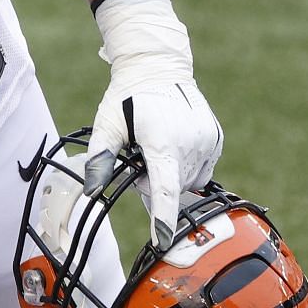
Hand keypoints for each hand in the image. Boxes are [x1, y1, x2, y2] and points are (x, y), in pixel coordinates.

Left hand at [82, 0, 223, 249]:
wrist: (158, 67)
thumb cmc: (126, 97)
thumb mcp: (106, 125)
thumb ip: (100, 159)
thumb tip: (92, 191)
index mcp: (162, 141)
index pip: (165, 189)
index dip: (163, 218)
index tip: (163, 240)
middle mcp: (190, 143)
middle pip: (174, 187)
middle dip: (155, 184)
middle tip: (139, 159)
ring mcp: (207, 141)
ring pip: (190, 181)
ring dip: (172, 176)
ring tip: (156, 148)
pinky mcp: (216, 139)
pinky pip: (203, 168)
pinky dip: (186, 166)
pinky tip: (172, 145)